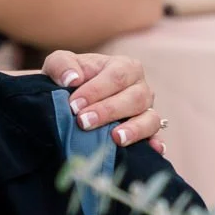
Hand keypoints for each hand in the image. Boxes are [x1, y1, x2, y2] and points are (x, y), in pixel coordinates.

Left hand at [42, 51, 163, 154]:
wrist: (66, 100)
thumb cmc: (67, 79)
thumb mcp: (58, 64)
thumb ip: (62, 65)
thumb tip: (71, 78)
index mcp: (123, 67)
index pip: (117, 76)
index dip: (96, 90)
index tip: (73, 105)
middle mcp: (139, 88)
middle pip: (136, 97)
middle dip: (109, 111)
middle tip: (83, 122)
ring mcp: (145, 110)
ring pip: (150, 118)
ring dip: (134, 129)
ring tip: (115, 138)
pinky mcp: (145, 131)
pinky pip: (155, 137)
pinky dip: (155, 143)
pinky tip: (151, 150)